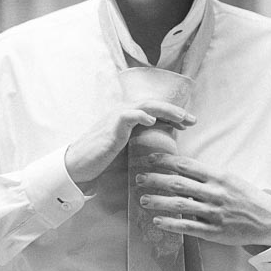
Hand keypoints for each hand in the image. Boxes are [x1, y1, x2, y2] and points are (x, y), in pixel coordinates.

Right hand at [65, 101, 195, 187]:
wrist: (77, 166)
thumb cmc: (100, 160)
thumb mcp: (125, 150)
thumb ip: (140, 144)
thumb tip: (161, 151)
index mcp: (127, 116)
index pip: (154, 109)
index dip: (173, 114)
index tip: (189, 123)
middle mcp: (123, 112)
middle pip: (154, 104)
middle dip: (176, 111)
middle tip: (193, 120)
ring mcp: (116, 117)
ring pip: (146, 106)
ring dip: (166, 111)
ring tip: (181, 118)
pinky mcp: (111, 127)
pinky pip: (128, 116)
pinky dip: (141, 116)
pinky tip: (153, 121)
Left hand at [133, 153, 270, 249]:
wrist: (269, 219)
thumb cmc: (245, 196)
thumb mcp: (228, 179)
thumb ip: (206, 175)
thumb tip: (179, 168)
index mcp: (218, 177)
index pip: (186, 165)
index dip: (165, 161)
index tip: (149, 159)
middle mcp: (215, 193)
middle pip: (178, 184)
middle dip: (155, 180)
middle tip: (139, 178)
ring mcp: (214, 213)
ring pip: (179, 205)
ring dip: (158, 201)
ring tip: (142, 199)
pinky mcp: (214, 231)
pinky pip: (188, 227)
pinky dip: (171, 223)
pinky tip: (157, 221)